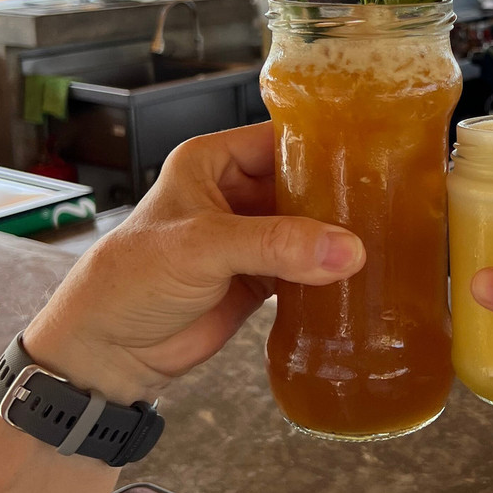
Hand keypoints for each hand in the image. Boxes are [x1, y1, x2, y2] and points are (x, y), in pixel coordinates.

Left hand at [23, 123, 365, 405]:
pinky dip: (328, 271)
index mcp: (213, 161)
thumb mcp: (202, 247)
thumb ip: (275, 244)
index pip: (280, 139)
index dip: (322, 144)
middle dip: (337, 195)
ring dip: (335, 236)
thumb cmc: (130, 280)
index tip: (371, 154)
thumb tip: (347, 249)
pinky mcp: (260, 278)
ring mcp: (250, 237)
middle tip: (387, 202)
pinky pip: (306, 267)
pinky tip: (358, 273)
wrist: (106, 354)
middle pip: (301, 183)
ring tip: (385, 236)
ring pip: (307, 227)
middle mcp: (235, 193)